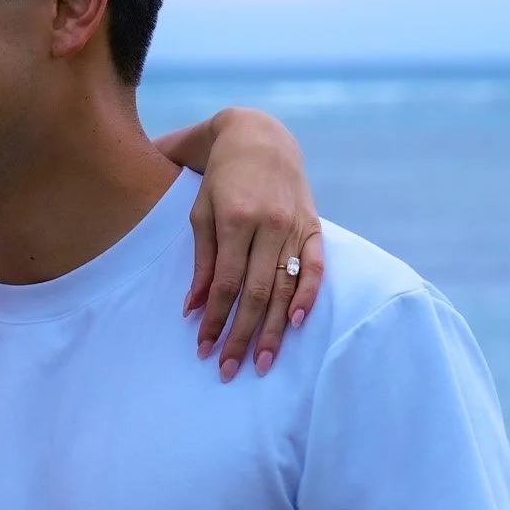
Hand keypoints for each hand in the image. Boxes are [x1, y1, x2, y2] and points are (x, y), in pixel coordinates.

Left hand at [181, 109, 323, 379]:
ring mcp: (294, 226)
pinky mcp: (313, 226)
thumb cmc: (220, 180)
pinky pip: (316, 265)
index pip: (225, 283)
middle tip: (230, 370)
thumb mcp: (200, 214)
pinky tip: (298, 322)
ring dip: (273, 328)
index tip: (204, 349)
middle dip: (242, 335)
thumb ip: (202, 261)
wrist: (259, 139)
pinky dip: (309, 294)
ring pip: (285, 286)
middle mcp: (269, 225)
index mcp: (236, 220)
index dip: (215, 319)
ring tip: (262, 362)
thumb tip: (194, 308)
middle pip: (256, 292)